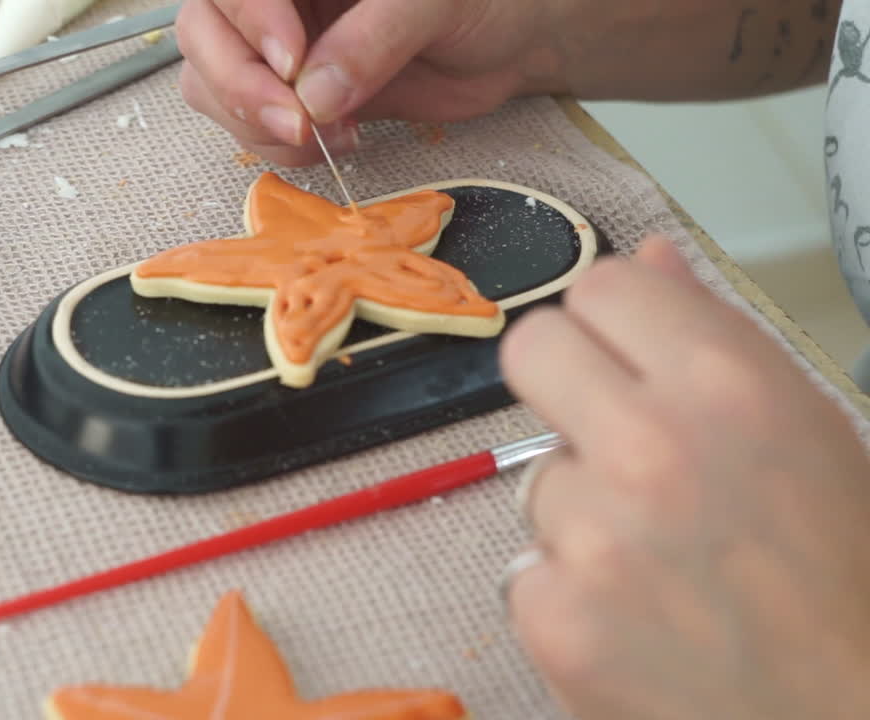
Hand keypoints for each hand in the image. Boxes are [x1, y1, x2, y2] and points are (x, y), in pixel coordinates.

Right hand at [174, 0, 563, 165]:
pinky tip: (337, 139)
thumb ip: (376, 38)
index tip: (292, 64)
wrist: (510, 40)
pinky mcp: (289, 94)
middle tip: (299, 124)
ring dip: (257, 124)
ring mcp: (274, 44)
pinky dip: (281, 145)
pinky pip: (248, 125)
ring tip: (331, 134)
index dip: (249, 21)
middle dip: (240, 86)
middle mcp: (275, 1)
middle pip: (203, 33)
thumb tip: (314, 95)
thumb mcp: (437, 4)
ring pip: (212, 84)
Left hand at [498, 237, 869, 719]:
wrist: (848, 713)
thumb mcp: (805, 430)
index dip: (614, 328)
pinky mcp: (555, 617)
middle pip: (531, 350)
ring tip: (661, 560)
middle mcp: (653, 447)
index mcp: (729, 385)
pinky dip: (570, 594)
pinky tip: (637, 619)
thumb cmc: (843, 575)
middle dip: (565, 387)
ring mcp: (595, 536)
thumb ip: (713, 335)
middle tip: (615, 441)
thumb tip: (652, 256)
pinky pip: (527, 568)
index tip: (630, 362)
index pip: (600, 286)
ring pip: (537, 478)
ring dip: (582, 511)